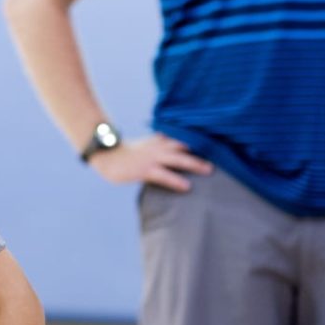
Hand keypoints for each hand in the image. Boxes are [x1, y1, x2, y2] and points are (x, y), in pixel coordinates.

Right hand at [90, 133, 211, 191]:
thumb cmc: (122, 154)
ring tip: (209, 170)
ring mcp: (151, 158)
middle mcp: (157, 147)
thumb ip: (156, 143)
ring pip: (178, 159)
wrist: (105, 155)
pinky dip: (176, 180)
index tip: (213, 144)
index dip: (196, 141)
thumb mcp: (142, 146)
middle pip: (184, 147)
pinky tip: (186, 186)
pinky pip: (164, 175)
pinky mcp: (145, 170)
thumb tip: (167, 143)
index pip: (180, 139)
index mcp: (157, 141)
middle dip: (201, 152)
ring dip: (194, 164)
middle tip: (218, 158)